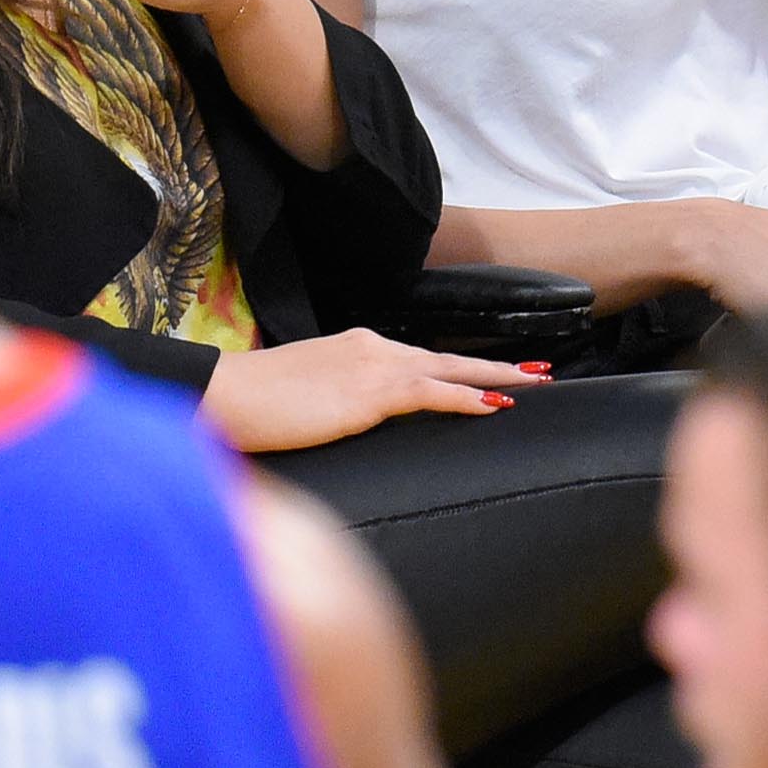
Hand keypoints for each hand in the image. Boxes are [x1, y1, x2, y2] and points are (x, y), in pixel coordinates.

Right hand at [203, 331, 545, 453]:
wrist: (226, 396)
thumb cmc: (257, 405)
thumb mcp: (310, 399)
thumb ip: (342, 403)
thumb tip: (355, 419)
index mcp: (359, 349)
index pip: (423, 360)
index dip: (463, 370)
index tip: (498, 376)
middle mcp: (373, 349)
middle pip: (448, 359)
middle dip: (497, 367)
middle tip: (541, 371)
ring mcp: (372, 368)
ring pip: (450, 371)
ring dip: (496, 379)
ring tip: (534, 386)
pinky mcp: (367, 394)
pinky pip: (430, 393)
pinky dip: (466, 398)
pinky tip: (496, 406)